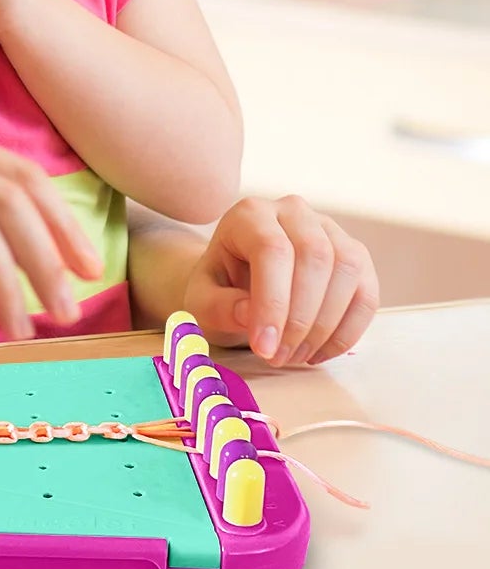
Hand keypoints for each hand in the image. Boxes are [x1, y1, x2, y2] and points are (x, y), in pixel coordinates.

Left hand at [183, 196, 379, 365]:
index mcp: (250, 214)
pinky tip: (320, 352)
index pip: (271, 249)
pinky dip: (348, 330)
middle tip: (279, 357)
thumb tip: (252, 315)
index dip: (272, 302)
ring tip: (296, 356)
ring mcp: (330, 230)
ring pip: (347, 271)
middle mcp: (294, 211)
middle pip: (315, 257)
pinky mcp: (355, 256)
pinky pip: (366, 293)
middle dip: (300, 318)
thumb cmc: (219, 289)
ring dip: (326, 325)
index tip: (264, 347)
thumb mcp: (201, 300)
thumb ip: (218, 306)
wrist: (238, 284)